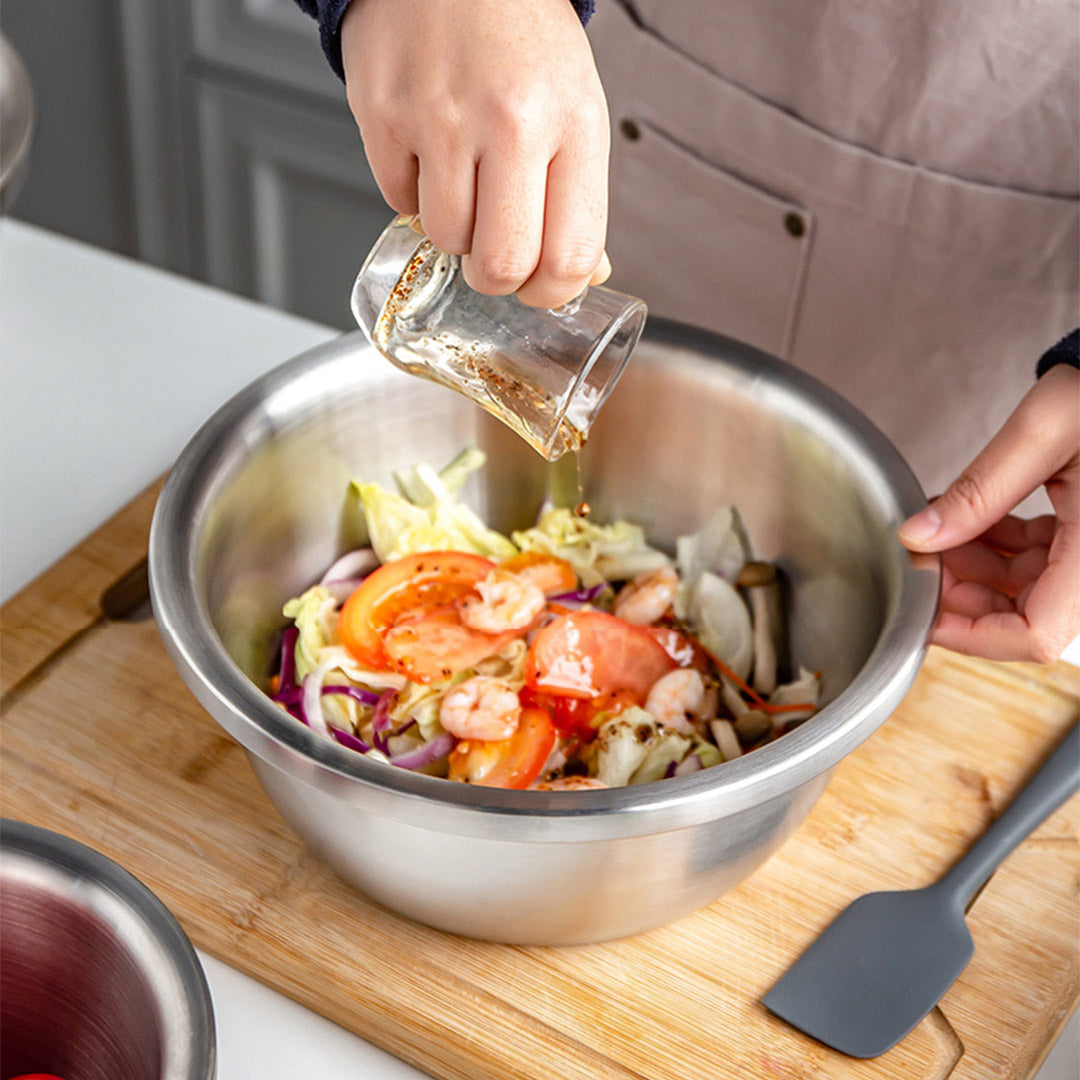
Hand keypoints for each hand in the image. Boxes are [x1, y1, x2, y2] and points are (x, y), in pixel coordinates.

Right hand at [341, 0, 611, 308]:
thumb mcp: (574, 104)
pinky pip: (399, 202)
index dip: (552, 291)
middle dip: (497, 276)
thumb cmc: (518, 31)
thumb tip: (581, 276)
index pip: (569, 256)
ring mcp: (442, 118)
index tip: (540, 285)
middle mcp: (511, 121)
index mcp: (573, 123)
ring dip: (455, 230)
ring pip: (446, 240)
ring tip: (464, 183)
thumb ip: (578, 197)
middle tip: (496, 252)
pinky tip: (431, 153)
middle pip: (501, 266)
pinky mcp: (385, 114)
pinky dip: (414, 195)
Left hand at [898, 364, 1078, 663]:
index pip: (1037, 635)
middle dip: (961, 592)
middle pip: (1023, 616)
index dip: (972, 634)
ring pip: (1024, 590)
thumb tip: (917, 537)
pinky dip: (994, 548)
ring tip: (937, 528)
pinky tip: (965, 519)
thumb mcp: (1042, 433)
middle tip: (921, 555)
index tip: (923, 610)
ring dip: (972, 568)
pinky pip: (1036, 562)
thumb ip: (978, 491)